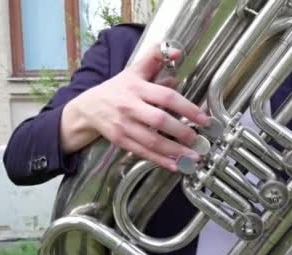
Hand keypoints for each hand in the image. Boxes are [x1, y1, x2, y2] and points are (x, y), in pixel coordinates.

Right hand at [61, 44, 208, 171]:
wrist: (88, 107)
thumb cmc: (118, 89)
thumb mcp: (134, 70)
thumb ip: (155, 58)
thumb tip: (176, 52)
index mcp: (137, 88)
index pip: (165, 97)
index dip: (186, 107)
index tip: (203, 118)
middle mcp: (130, 107)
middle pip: (159, 121)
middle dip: (181, 132)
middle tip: (198, 140)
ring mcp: (124, 126)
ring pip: (152, 141)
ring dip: (174, 151)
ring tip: (193, 157)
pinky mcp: (121, 141)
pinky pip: (143, 153)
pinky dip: (160, 161)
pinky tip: (176, 165)